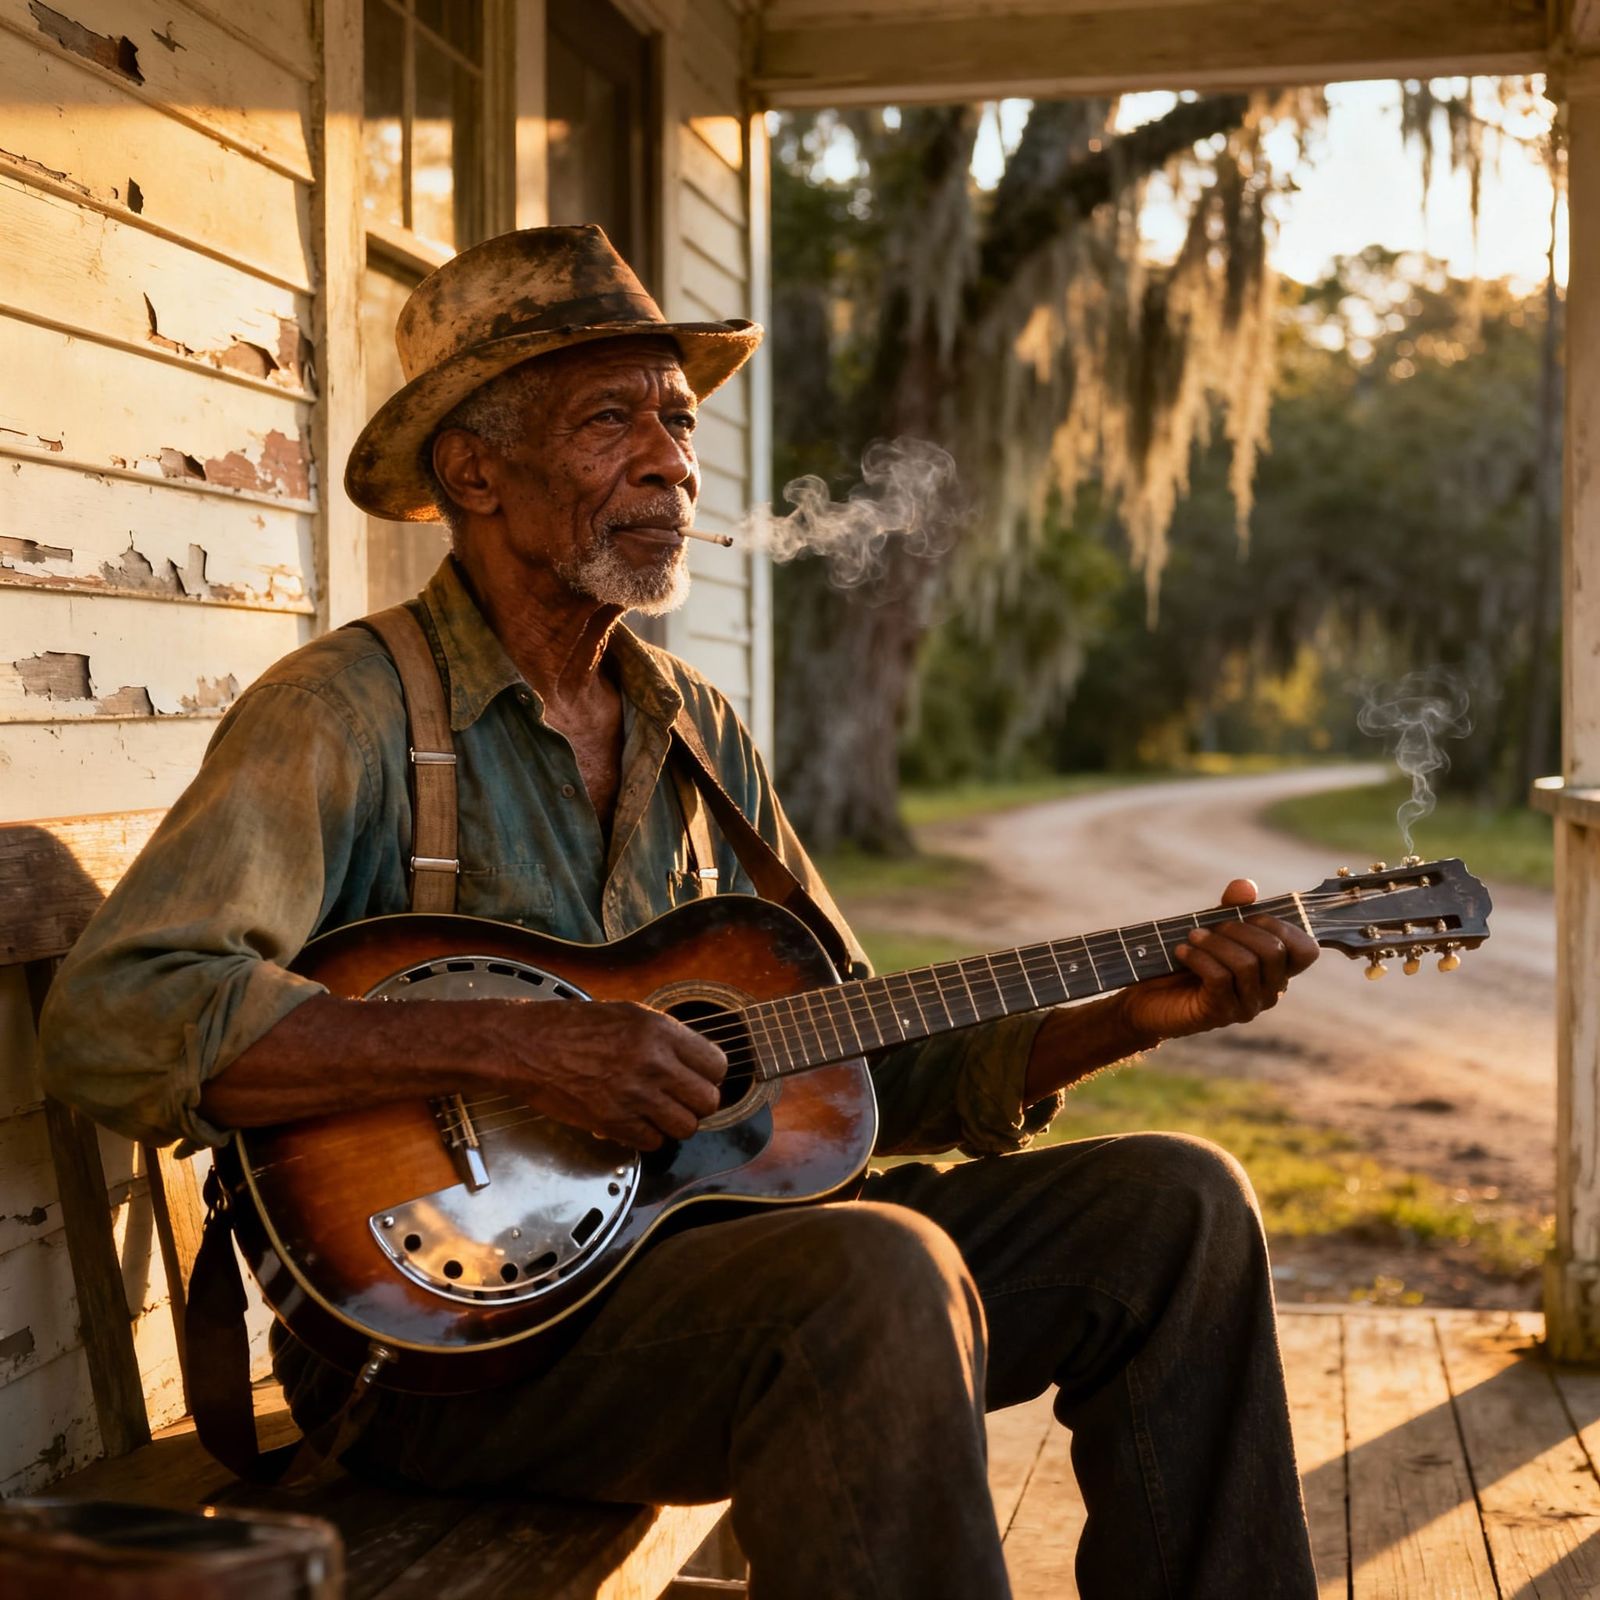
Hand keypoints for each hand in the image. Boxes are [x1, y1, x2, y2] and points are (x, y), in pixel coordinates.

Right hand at [477, 999, 726, 1150]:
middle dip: (697, 1103)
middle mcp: (652, 1062)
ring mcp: (633, 1094)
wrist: (528, 1045)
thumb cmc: (572, 1025)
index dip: (710, 1075)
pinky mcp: (612, 1121)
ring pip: (685, 1127)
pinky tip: (634, 1121)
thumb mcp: (628, 1014)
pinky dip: (647, 1136)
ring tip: (658, 1113)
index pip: (716, 1064)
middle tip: (680, 1099)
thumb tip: (693, 1060)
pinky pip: (652, 1142)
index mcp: (659, 1030)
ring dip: (674, 1123)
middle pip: (708, 1101)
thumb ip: (664, 1037)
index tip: (699, 1077)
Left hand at [1120, 878, 1318, 1045]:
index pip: (1307, 951)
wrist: (1151, 998)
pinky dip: (1199, 958)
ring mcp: (1247, 1006)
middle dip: (1240, 929)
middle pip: (1274, 952)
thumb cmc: (1189, 960)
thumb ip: (1232, 906)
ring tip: (1192, 936)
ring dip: (1215, 943)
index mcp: (1276, 970)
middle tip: (1211, 927)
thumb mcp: (1213, 927)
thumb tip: (1246, 888)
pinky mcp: (1221, 1014)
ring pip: (1246, 965)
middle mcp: (1269, 991)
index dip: (1283, 926)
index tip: (1250, 916)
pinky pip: (1220, 979)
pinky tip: (1182, 952)